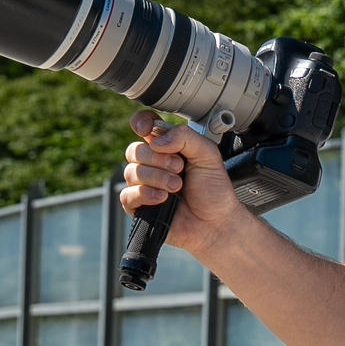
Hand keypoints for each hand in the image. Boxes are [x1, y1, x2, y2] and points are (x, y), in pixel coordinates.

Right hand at [120, 111, 239, 252]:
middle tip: (179, 168)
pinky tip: (163, 198)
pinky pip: (128, 195)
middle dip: (157, 159)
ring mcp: (144, 185)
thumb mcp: (208, 155)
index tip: (147, 128)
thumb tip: (156, 139)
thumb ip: (186, 137)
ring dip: (156, 178)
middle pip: (135, 150)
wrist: (216, 222)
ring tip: (177, 187)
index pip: (145, 127)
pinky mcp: (139, 206)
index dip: (141, 123)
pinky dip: (146, 194)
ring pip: (131, 172)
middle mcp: (153, 164)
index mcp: (168, 147)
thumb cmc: (214, 190)